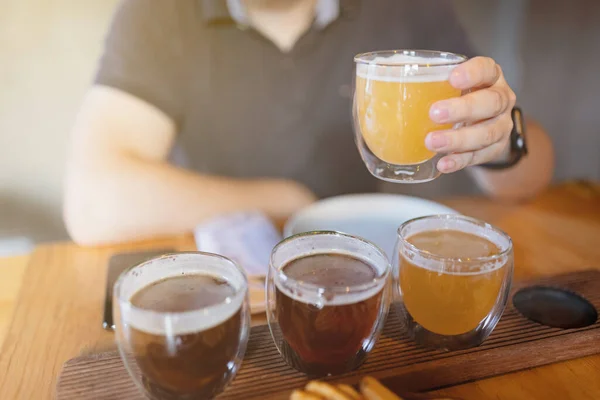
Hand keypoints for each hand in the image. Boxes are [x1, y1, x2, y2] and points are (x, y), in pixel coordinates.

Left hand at [425, 57, 516, 172]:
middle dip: (462, 109)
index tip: (452, 78)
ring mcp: (501, 125)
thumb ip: (426, 84)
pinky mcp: (495, 149)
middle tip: (434, 113)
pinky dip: (459, 160)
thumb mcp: (448, 85)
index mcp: (490, 77)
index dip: (473, 73)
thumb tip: (377, 88)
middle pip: (490, 103)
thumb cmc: (459, 98)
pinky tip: (443, 163)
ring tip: (432, 142)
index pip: (487, 69)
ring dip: (457, 139)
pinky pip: (479, 156)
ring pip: (486, 133)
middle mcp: (501, 99)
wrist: (484, 123)